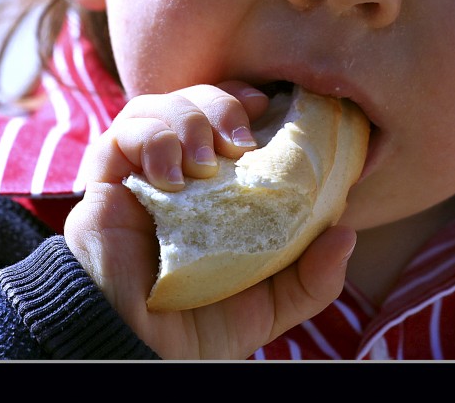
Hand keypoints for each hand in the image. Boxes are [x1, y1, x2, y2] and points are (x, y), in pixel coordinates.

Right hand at [64, 82, 355, 358]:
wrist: (134, 355)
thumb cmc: (194, 328)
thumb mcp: (266, 304)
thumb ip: (310, 277)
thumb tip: (347, 233)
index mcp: (215, 188)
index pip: (227, 118)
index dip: (246, 101)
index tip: (269, 105)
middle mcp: (178, 172)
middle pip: (195, 99)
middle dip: (221, 104)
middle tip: (242, 141)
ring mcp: (141, 172)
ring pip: (158, 105)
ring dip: (189, 119)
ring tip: (206, 163)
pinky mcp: (106, 180)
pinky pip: (122, 132)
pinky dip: (152, 140)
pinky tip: (172, 177)